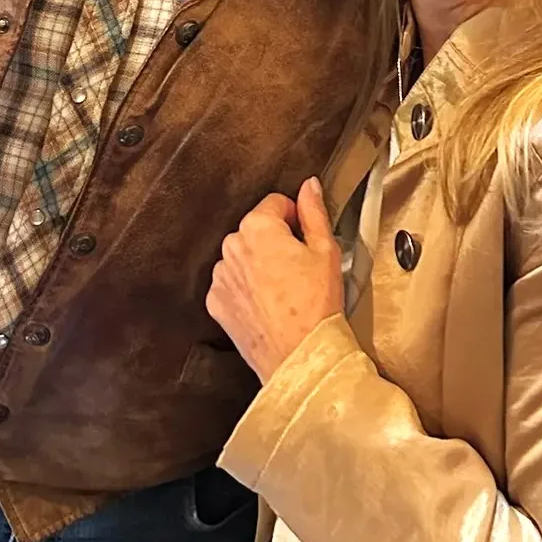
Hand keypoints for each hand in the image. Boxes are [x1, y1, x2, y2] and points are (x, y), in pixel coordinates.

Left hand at [207, 178, 343, 382]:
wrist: (299, 355)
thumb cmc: (315, 305)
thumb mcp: (326, 251)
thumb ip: (314, 211)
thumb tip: (309, 186)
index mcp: (258, 227)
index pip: (276, 202)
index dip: (295, 219)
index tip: (305, 240)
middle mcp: (231, 246)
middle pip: (256, 229)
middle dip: (275, 241)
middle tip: (298, 269)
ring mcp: (220, 276)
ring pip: (242, 256)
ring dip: (258, 265)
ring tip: (283, 290)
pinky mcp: (215, 302)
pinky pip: (230, 283)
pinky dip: (245, 289)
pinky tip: (266, 304)